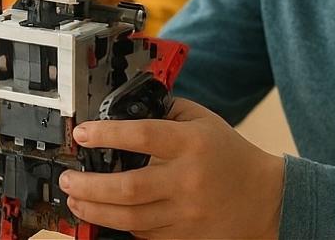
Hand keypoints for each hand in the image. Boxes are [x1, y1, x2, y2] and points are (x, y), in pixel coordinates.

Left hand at [59, 98, 284, 238]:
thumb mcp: (201, 119)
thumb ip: (165, 110)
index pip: (141, 136)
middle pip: (129, 187)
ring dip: (97, 211)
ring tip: (75, 201)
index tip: (82, 134)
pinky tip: (106, 215)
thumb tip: (123, 107)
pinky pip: (146, 234)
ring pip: (132, 218)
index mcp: (189, 143)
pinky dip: (122, 225)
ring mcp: (187, 213)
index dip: (106, 135)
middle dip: (90, 186)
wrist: (266, 198)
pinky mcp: (187, 236)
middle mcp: (186, 180)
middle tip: (67, 180)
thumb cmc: (229, 153)